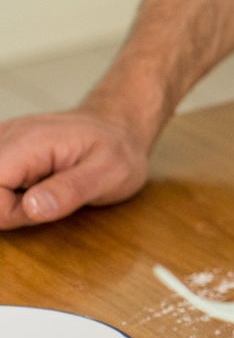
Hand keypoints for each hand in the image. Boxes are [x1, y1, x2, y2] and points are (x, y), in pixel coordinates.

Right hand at [0, 109, 150, 229]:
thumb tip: (32, 208)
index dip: (13, 212)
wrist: (119, 125)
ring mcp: (0, 139)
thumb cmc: (118, 150)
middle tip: (48, 196)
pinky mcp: (0, 148)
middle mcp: (5, 135)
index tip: (46, 205)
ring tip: (44, 186)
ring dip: (7, 199)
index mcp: (27, 142)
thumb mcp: (109, 173)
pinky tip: (33, 182)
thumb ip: (70, 191)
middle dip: (9, 207)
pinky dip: (7, 190)